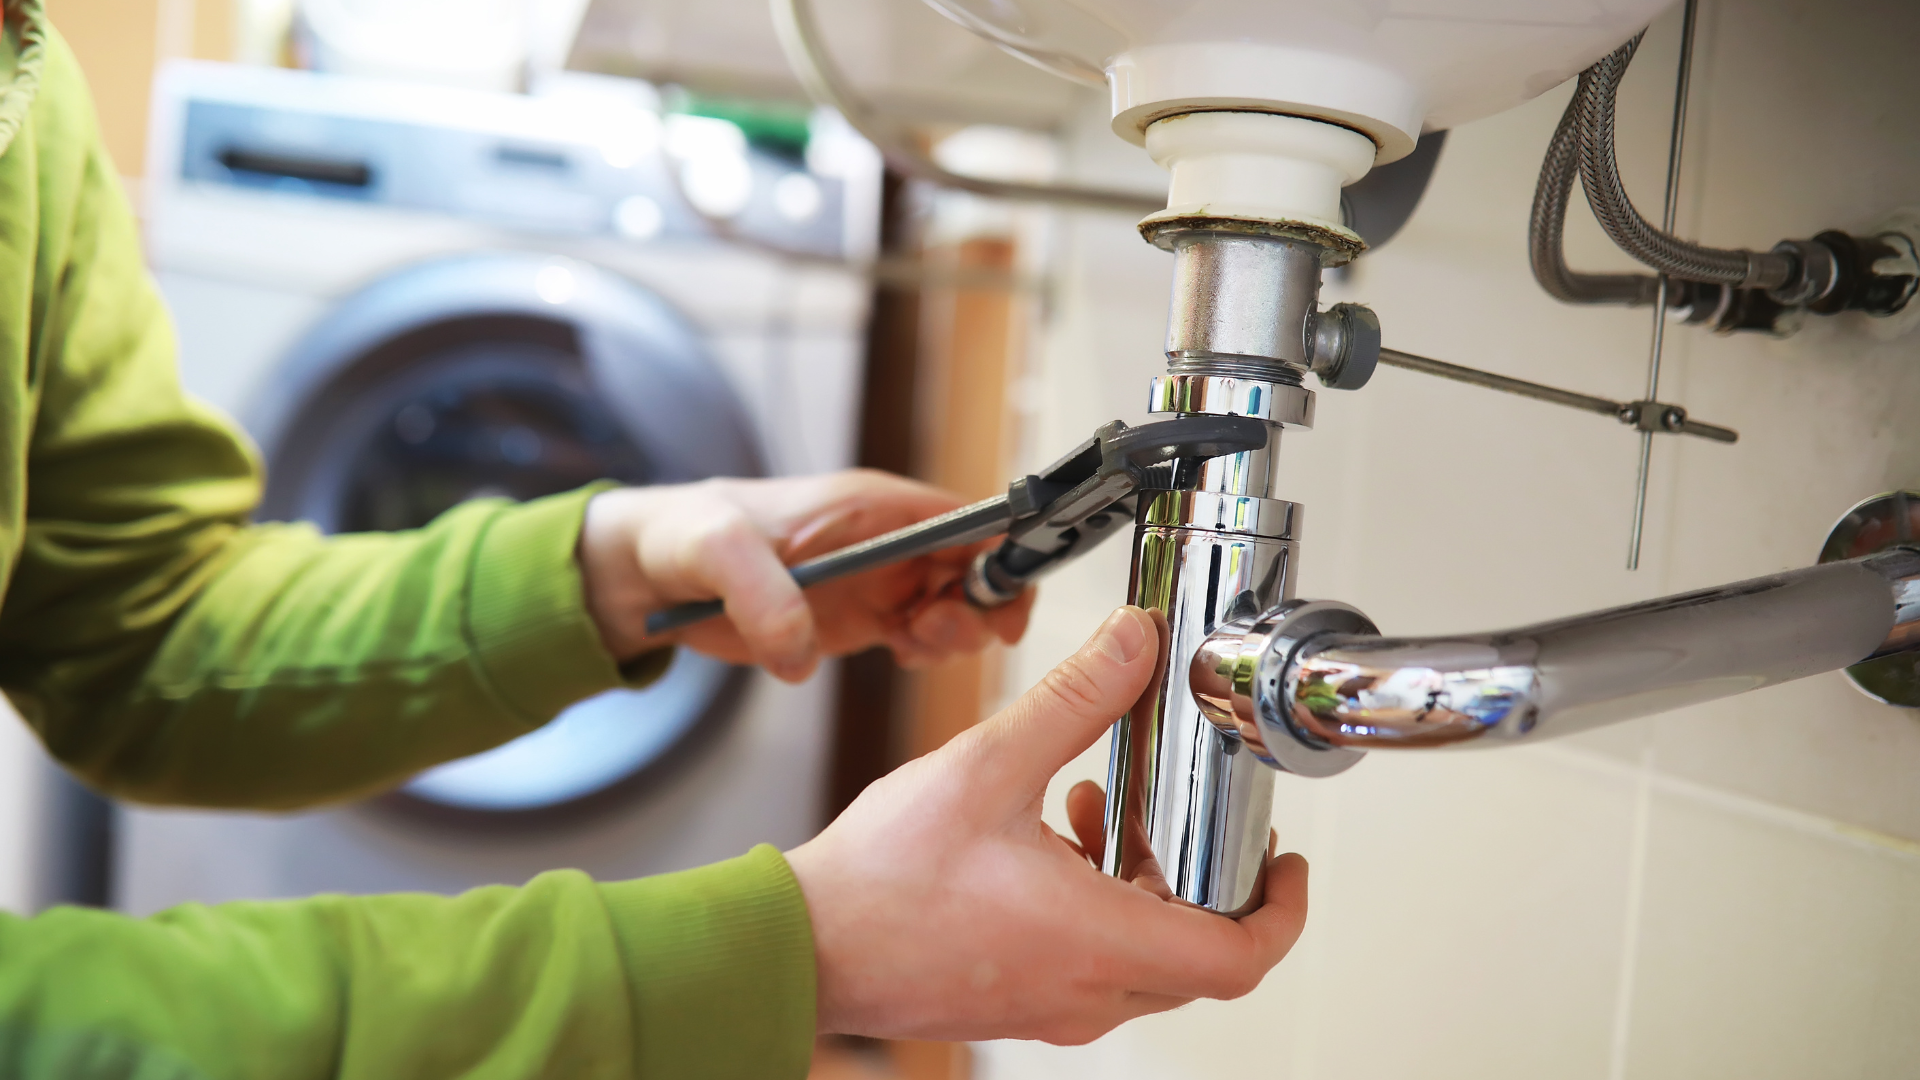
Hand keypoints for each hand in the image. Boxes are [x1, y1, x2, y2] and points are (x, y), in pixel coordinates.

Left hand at [577, 470, 1033, 681]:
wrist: (648, 574)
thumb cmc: (684, 536)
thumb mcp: (714, 550)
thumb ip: (759, 593)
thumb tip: (801, 651)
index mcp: (870, 504)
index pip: (967, 518)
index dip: (1001, 553)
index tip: (1002, 601)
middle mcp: (887, 540)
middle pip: (977, 567)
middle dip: (981, 605)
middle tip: (933, 633)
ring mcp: (878, 581)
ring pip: (957, 606)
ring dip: (954, 633)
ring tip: (911, 645)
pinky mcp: (859, 619)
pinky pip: (920, 636)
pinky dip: (925, 652)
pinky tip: (899, 655)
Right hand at [784, 606, 1309, 1043]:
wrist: (801, 944)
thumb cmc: (880, 882)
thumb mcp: (988, 765)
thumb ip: (1073, 700)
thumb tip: (1134, 644)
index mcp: (1095, 941)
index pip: (1238, 958)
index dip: (1282, 911)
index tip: (1285, 866)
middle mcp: (1084, 990)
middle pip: (1198, 955)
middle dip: (1206, 880)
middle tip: (1190, 820)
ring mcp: (1049, 1005)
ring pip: (1143, 960)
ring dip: (1143, 884)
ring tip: (1100, 810)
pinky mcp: (1015, 1002)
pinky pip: (1090, 965)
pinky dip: (1097, 905)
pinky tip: (1048, 839)